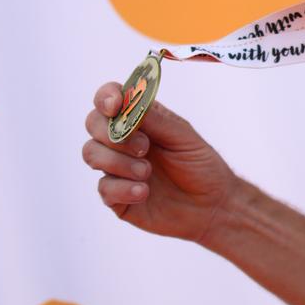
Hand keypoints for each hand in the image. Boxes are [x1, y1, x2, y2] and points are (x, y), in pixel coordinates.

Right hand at [82, 83, 237, 245]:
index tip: (115, 106)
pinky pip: (103, 188)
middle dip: (112, 134)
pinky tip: (143, 192)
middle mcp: (123, 141)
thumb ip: (156, 120)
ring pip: (91, 154)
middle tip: (144, 147)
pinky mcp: (117, 197)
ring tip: (146, 172)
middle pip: (93, 124)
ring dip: (118, 162)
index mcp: (140, 120)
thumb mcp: (184, 137)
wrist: (212, 206)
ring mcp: (117, 169)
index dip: (106, 97)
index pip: (110, 99)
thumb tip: (129, 100)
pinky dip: (123, 188)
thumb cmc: (201, 166)